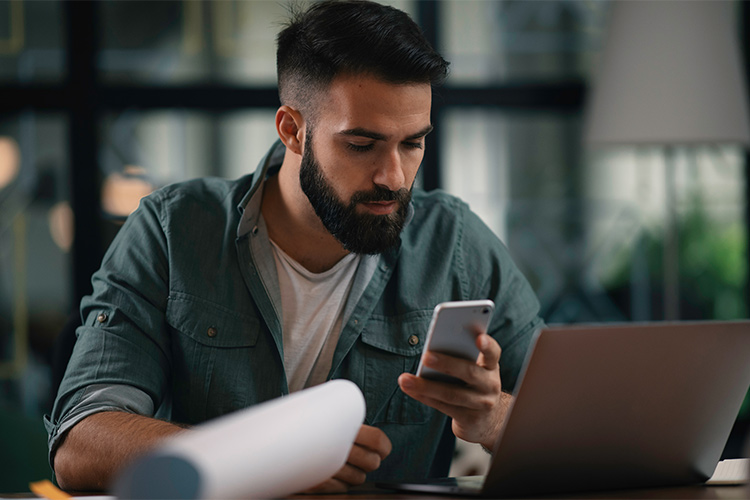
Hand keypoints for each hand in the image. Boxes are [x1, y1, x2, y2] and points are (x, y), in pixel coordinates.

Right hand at [303, 424, 391, 493]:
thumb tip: (379, 445)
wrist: (276, 439)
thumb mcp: (328, 416)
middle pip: (372, 462)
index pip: (377, 440)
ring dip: (354, 474)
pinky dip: (339, 484)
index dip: (383, 447)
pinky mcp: (317, 483)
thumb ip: (350, 426)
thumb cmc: (307, 426)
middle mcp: (336, 445)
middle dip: (369, 462)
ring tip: (341, 464)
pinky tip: (330, 473)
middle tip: (358, 456)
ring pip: (359, 479)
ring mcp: (327, 466)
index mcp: (342, 423)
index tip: (381, 450)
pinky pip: (342, 489)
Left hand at [398, 329, 510, 449]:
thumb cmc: (474, 385)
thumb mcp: (475, 369)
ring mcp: (482, 404)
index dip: (487, 345)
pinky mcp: (469, 419)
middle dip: (446, 364)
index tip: (478, 337)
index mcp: (491, 366)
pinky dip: (424, 397)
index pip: (493, 353)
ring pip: (451, 394)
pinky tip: (410, 389)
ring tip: (405, 379)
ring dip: (426, 386)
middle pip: (469, 372)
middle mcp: (490, 384)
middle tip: (425, 356)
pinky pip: (443, 407)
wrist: (488, 421)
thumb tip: (431, 349)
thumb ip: (461, 358)